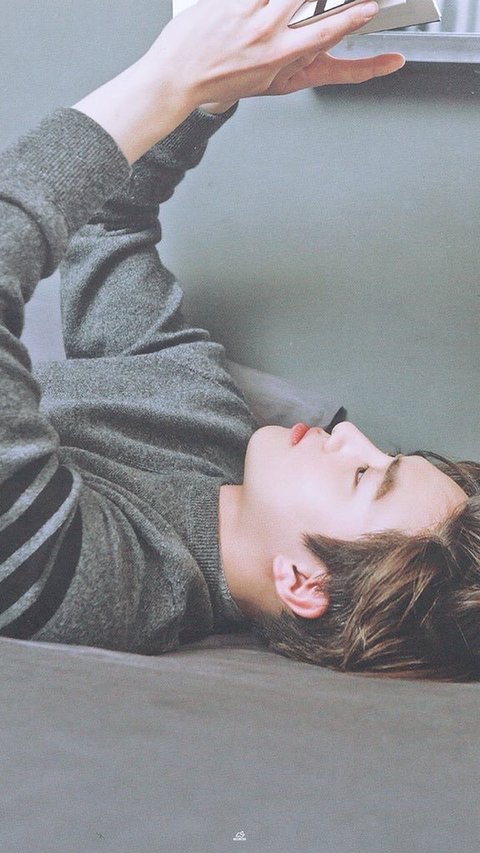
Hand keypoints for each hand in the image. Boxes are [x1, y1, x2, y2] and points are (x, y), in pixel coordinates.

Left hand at [145, 0, 403, 112]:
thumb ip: (296, 59)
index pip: (327, 30)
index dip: (352, 18)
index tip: (367, 8)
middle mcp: (266, 31)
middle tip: (334, 3)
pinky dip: (262, 1)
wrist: (178, 77)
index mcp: (280, 56)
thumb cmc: (219, 82)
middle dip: (329, 0)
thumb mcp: (268, 82)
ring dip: (294, 1)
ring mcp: (247, 11)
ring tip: (290, 11)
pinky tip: (261, 8)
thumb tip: (320, 42)